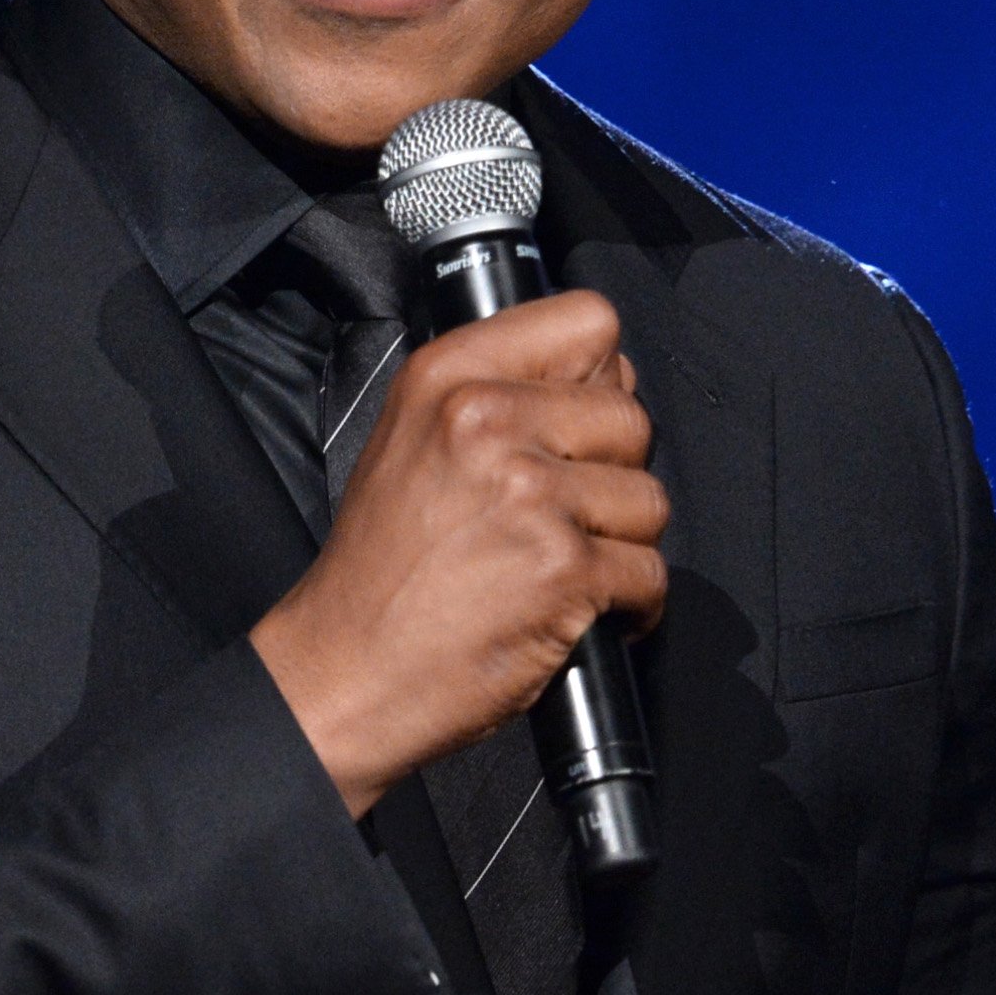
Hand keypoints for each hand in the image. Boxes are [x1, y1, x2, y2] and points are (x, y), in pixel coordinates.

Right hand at [251, 290, 667, 815]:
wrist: (345, 673)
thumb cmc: (378, 574)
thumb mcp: (411, 441)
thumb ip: (498, 394)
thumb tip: (605, 381)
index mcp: (449, 377)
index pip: (589, 321)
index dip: (600, 379)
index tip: (579, 424)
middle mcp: (488, 422)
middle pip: (632, 417)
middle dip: (613, 475)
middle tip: (563, 516)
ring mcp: (530, 495)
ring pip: (650, 500)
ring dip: (623, 545)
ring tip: (562, 567)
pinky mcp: (564, 568)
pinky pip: (650, 574)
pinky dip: (631, 607)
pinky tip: (580, 611)